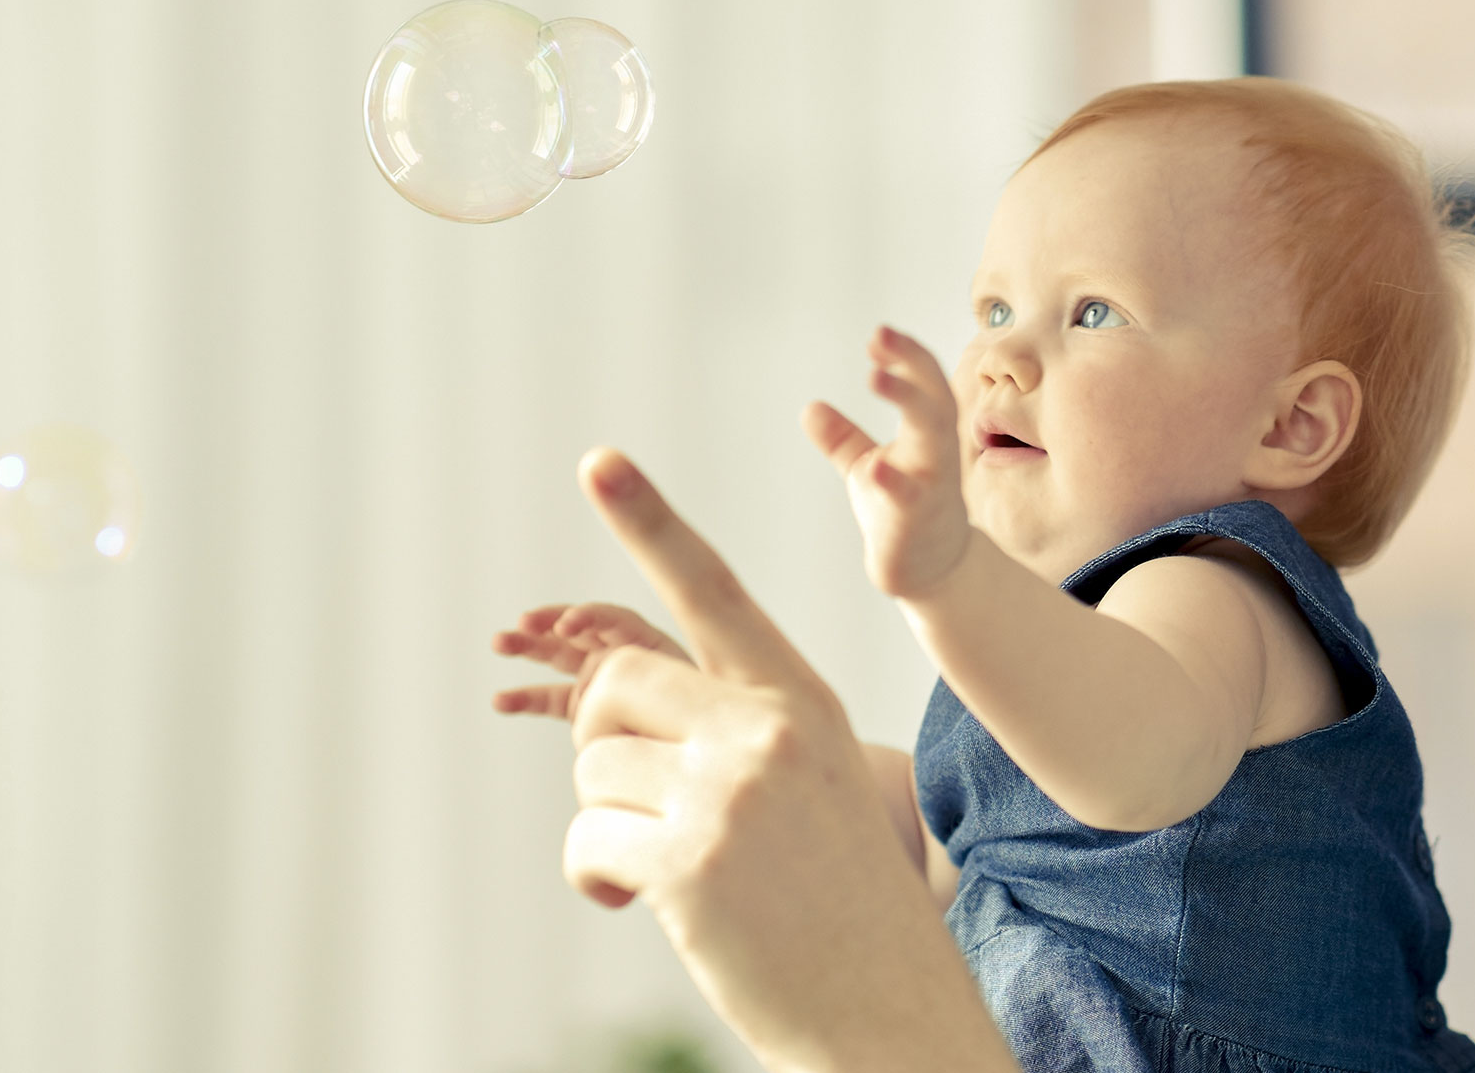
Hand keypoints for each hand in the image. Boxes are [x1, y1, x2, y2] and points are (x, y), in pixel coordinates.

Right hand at [489, 602, 691, 721]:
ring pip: (558, 656)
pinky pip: (549, 698)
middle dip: (551, 622)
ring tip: (499, 642)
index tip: (566, 626)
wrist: (695, 748)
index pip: (614, 620)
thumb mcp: (678, 707)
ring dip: (528, 646)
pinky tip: (499, 701)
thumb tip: (600, 714)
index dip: (589, 617)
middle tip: (524, 623)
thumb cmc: (693, 724)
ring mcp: (598, 678)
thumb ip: (641, 706)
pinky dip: (526, 698)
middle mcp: (619, 654)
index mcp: (648, 645)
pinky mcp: (582, 704)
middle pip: (580, 629)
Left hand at [559, 448, 1016, 1072]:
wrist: (890, 1015)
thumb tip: (609, 711)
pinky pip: (583, 837)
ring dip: (605, 828)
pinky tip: (642, 906)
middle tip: (642, 812)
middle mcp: (771, 727)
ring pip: (590, 768)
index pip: (713, 593)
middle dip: (602, 748)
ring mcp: (732, 789)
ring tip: (671, 878)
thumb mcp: (811, 793)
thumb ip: (734, 735)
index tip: (598, 459)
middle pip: (616, 685)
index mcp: (803, 701)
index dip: (650, 524)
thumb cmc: (842, 912)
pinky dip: (595, 878)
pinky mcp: (690, 858)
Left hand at [802, 326, 976, 599]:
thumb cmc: (903, 508)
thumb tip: (809, 408)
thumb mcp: (868, 466)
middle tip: (882, 335)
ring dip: (908, 401)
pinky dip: (893, 481)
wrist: (929, 568)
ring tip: (875, 375)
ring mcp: (931, 486)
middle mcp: (937, 453)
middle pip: (934, 398)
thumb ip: (843, 438)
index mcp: (928, 434)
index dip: (906, 356)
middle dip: (912, 365)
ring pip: (932, 436)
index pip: (926, 383)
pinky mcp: (916, 520)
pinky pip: (909, 497)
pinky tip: (875, 466)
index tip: (877, 336)